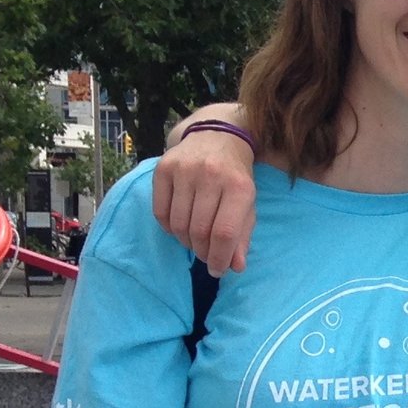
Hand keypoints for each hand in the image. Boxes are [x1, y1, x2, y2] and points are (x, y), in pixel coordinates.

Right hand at [154, 122, 259, 274]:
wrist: (216, 137)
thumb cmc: (235, 177)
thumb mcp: (248, 204)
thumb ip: (242, 235)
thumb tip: (235, 267)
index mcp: (239, 186)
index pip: (224, 232)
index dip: (220, 258)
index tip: (218, 270)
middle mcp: (211, 175)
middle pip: (199, 231)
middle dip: (203, 252)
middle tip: (206, 256)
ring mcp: (184, 170)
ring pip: (178, 224)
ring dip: (186, 242)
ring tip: (194, 241)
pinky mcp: (163, 168)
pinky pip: (160, 212)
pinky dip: (169, 228)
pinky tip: (179, 226)